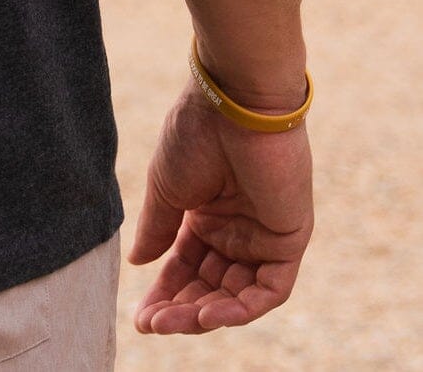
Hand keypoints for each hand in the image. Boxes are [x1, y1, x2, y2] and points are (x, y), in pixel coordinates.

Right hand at [129, 79, 313, 332]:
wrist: (233, 103)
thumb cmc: (195, 134)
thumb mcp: (166, 187)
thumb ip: (157, 228)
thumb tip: (139, 262)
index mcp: (206, 213)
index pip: (186, 266)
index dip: (164, 292)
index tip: (140, 318)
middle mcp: (236, 229)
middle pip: (210, 286)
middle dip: (180, 309)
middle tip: (152, 324)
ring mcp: (263, 236)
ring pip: (237, 295)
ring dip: (206, 314)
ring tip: (174, 321)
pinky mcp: (289, 240)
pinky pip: (269, 290)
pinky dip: (241, 308)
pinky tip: (207, 313)